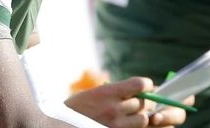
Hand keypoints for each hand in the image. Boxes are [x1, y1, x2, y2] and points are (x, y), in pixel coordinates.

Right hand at [64, 76, 189, 127]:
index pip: (140, 85)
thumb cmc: (78, 108)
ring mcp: (116, 125)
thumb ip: (115, 92)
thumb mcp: (94, 94)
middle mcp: (113, 108)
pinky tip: (138, 123)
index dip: (147, 85)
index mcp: (107, 93)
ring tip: (137, 115)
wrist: (62, 125)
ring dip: (143, 116)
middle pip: (145, 102)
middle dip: (148, 101)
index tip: (147, 86)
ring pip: (144, 119)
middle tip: (147, 101)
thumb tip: (141, 89)